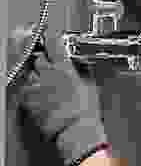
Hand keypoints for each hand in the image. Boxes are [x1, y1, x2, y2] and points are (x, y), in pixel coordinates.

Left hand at [14, 24, 107, 165]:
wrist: (75, 130)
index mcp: (64, 68)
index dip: (50, 37)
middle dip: (42, 59)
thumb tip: (76, 63)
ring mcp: (35, 87)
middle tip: (48, 65)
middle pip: (38, 58)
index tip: (48, 34)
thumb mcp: (90, 85)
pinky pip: (25, 90)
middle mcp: (47, 75)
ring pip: (30, 74)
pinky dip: (30, 91)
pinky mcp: (27, 100)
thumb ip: (80, 70)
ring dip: (36, 76)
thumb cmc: (85, 111)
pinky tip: (41, 97)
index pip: (53, 43)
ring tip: (46, 86)